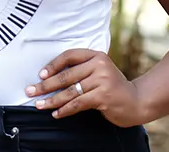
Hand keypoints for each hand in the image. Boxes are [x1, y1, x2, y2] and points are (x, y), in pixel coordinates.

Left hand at [24, 48, 145, 127]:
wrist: (137, 101)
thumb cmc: (112, 86)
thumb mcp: (99, 71)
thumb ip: (81, 70)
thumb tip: (49, 77)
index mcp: (96, 55)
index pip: (69, 56)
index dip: (53, 65)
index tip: (40, 75)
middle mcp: (99, 66)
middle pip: (66, 76)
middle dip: (45, 85)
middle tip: (30, 91)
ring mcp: (102, 81)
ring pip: (70, 91)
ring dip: (52, 99)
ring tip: (39, 104)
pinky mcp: (103, 96)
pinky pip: (78, 103)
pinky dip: (65, 109)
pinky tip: (56, 113)